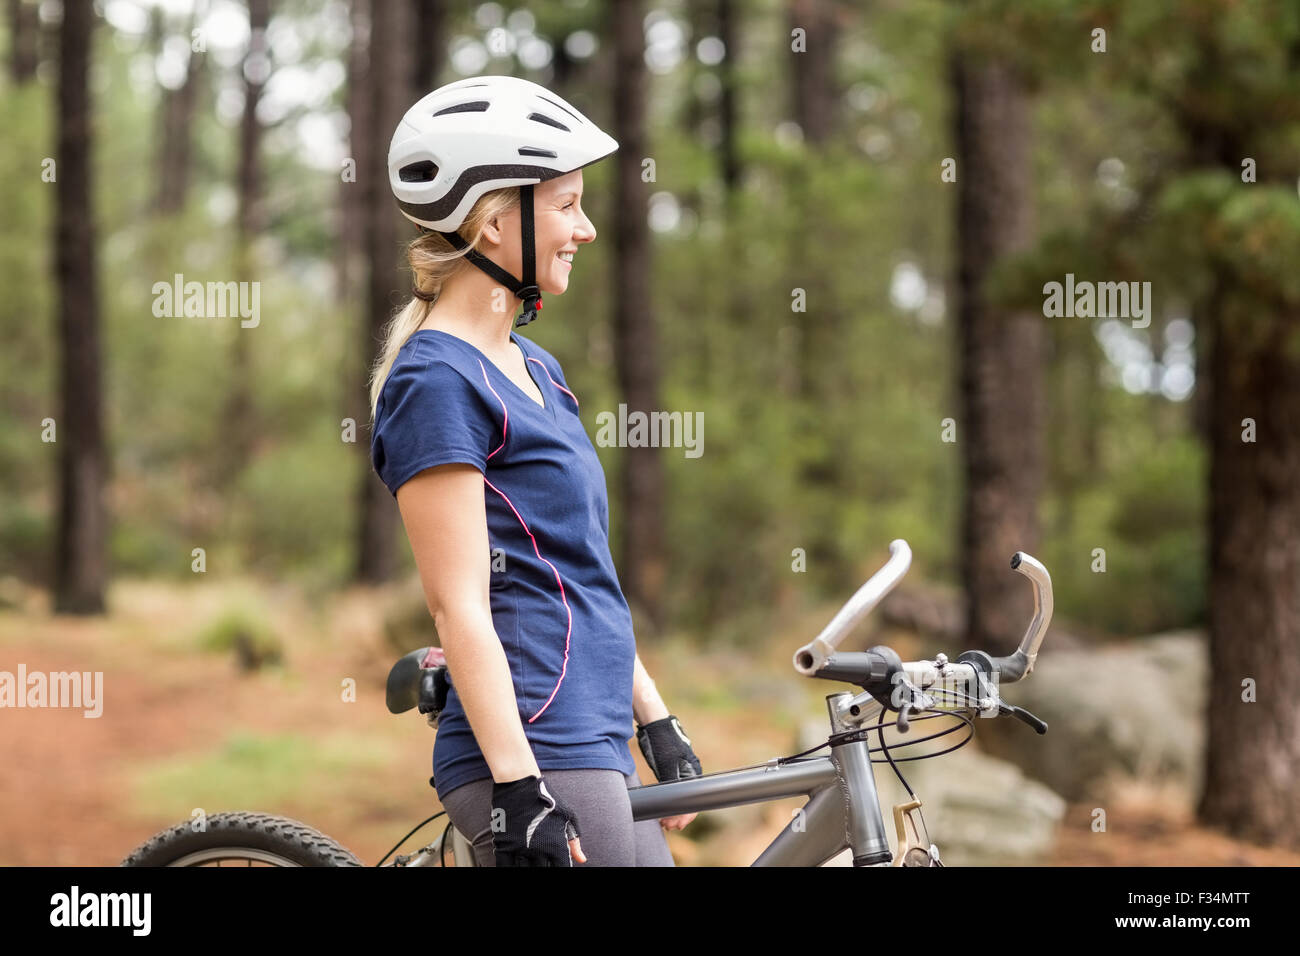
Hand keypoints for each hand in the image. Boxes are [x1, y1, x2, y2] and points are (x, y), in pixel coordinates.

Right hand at [490, 774, 586, 865]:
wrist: (519, 782)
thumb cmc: (546, 797)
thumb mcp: (566, 816)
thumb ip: (574, 841)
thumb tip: (582, 859)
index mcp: (556, 845)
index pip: (561, 869)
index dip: (560, 869)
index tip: (556, 865)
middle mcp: (539, 850)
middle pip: (542, 872)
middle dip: (542, 869)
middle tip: (541, 863)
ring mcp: (520, 849)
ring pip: (523, 871)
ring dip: (526, 868)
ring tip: (528, 863)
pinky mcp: (504, 844)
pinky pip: (504, 866)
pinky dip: (508, 868)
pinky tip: (514, 864)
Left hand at [637, 715, 702, 833]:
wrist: (654, 724)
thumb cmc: (663, 742)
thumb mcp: (668, 764)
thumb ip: (673, 783)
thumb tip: (674, 803)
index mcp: (693, 773)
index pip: (694, 801)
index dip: (685, 815)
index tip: (675, 825)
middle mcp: (687, 773)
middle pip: (687, 801)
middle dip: (678, 816)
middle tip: (666, 826)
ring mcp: (677, 771)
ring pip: (678, 797)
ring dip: (671, 810)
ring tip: (663, 822)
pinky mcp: (667, 769)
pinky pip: (670, 790)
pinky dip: (666, 801)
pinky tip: (659, 808)